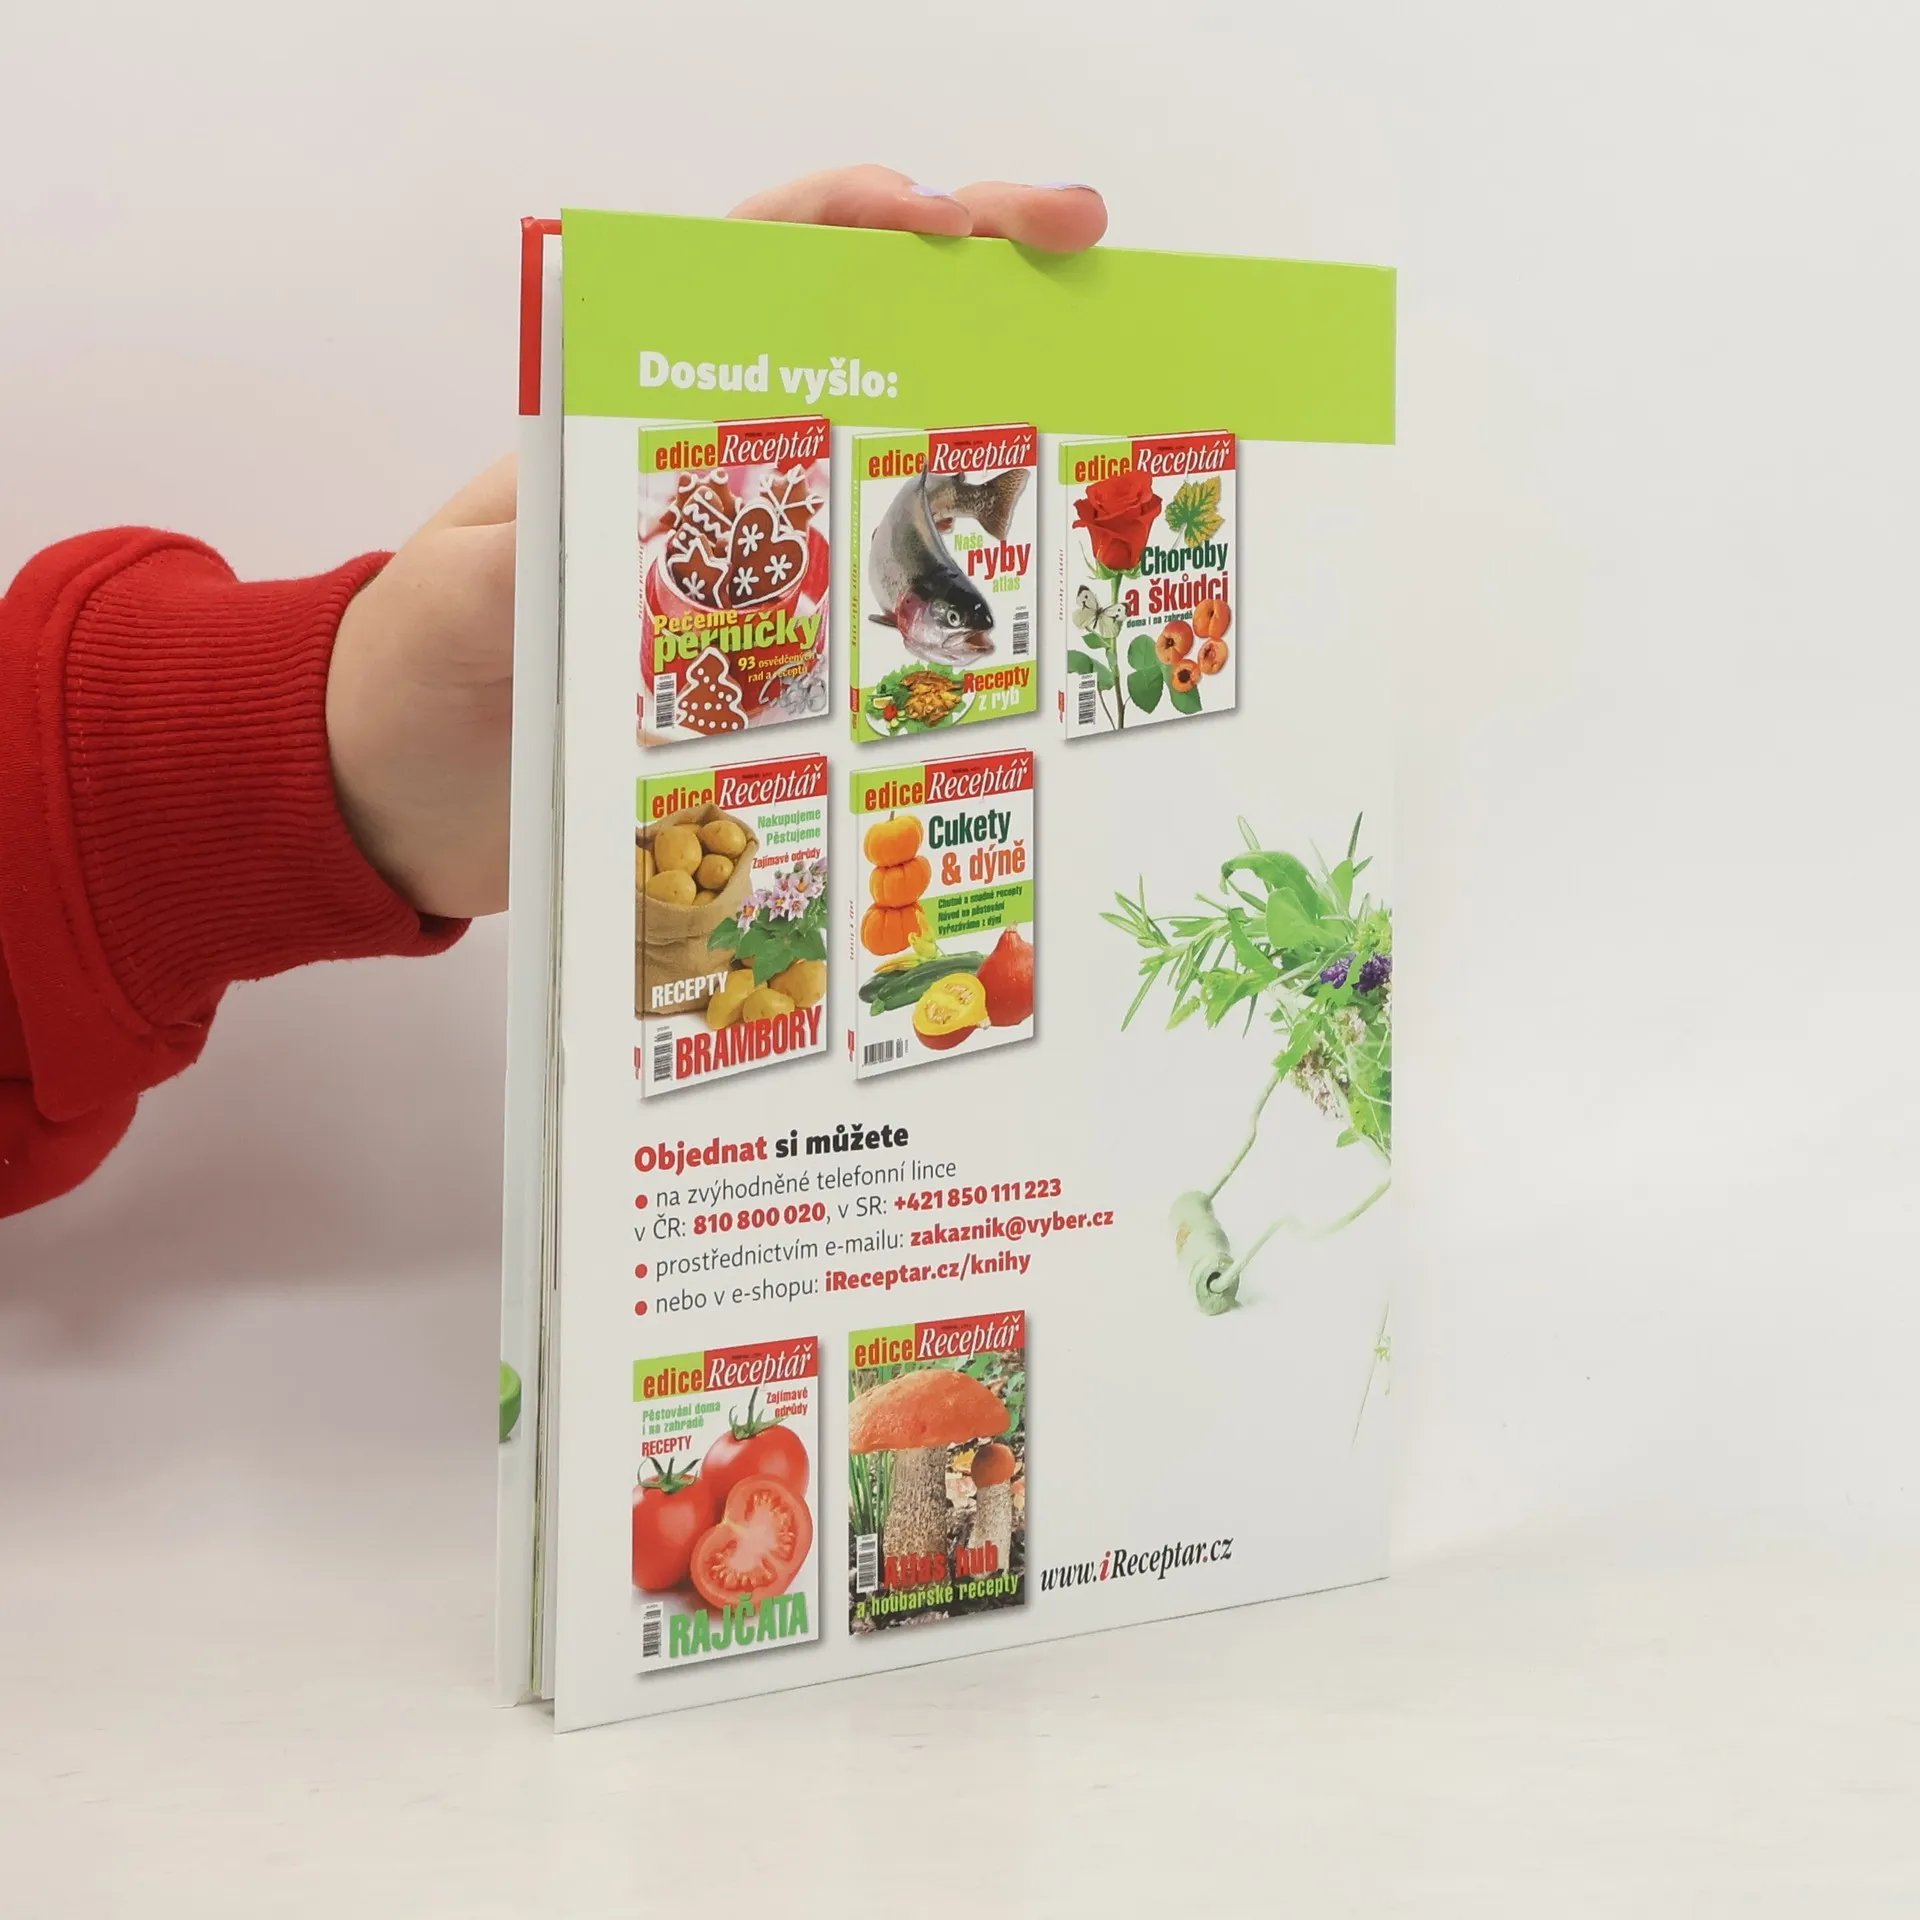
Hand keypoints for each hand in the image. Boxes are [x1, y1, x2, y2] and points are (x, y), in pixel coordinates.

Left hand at [326, 169, 1105, 918]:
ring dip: (996, 418)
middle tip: (1082, 247)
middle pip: (857, 343)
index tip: (941, 217)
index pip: (748, 273)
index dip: (848, 223)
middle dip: (973, 279)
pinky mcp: (772, 661)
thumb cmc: (413, 674)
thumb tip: (583, 532)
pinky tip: (1039, 579)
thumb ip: (523, 562)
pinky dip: (962, 580)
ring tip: (1106, 390)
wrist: (400, 801)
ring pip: (892, 463)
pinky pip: (881, 604)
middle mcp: (713, 476)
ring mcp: (754, 566)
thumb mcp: (461, 603)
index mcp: (629, 416)